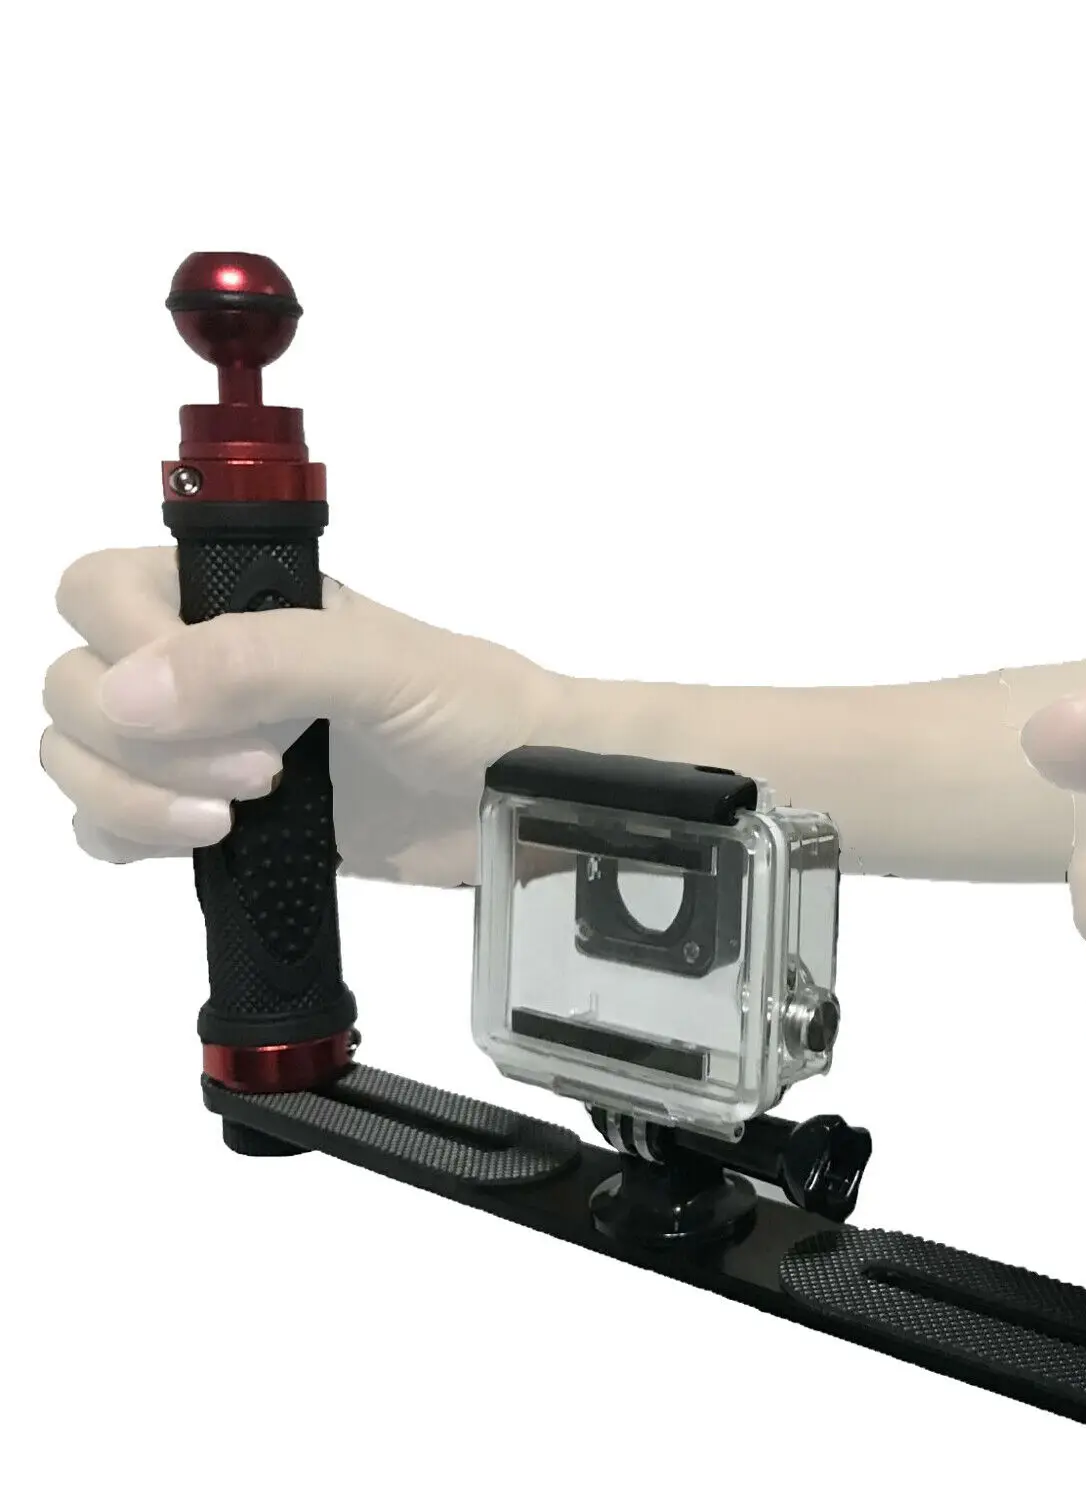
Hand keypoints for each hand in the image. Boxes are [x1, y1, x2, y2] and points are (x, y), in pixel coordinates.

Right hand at [41, 547, 566, 885]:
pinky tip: (207, 846)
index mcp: (238, 600)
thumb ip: (263, 660)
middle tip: (258, 774)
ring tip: (233, 821)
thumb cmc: (475, 712)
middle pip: (73, 682)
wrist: (525, 799)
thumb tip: (128, 692)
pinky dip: (126, 837)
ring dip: (129, 796)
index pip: (100, 591)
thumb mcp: (382, 666)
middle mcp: (206, 663)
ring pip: (77, 756)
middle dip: (138, 740)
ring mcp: (204, 744)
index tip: (211, 706)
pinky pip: (107, 824)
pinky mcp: (214, 819)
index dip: (123, 646)